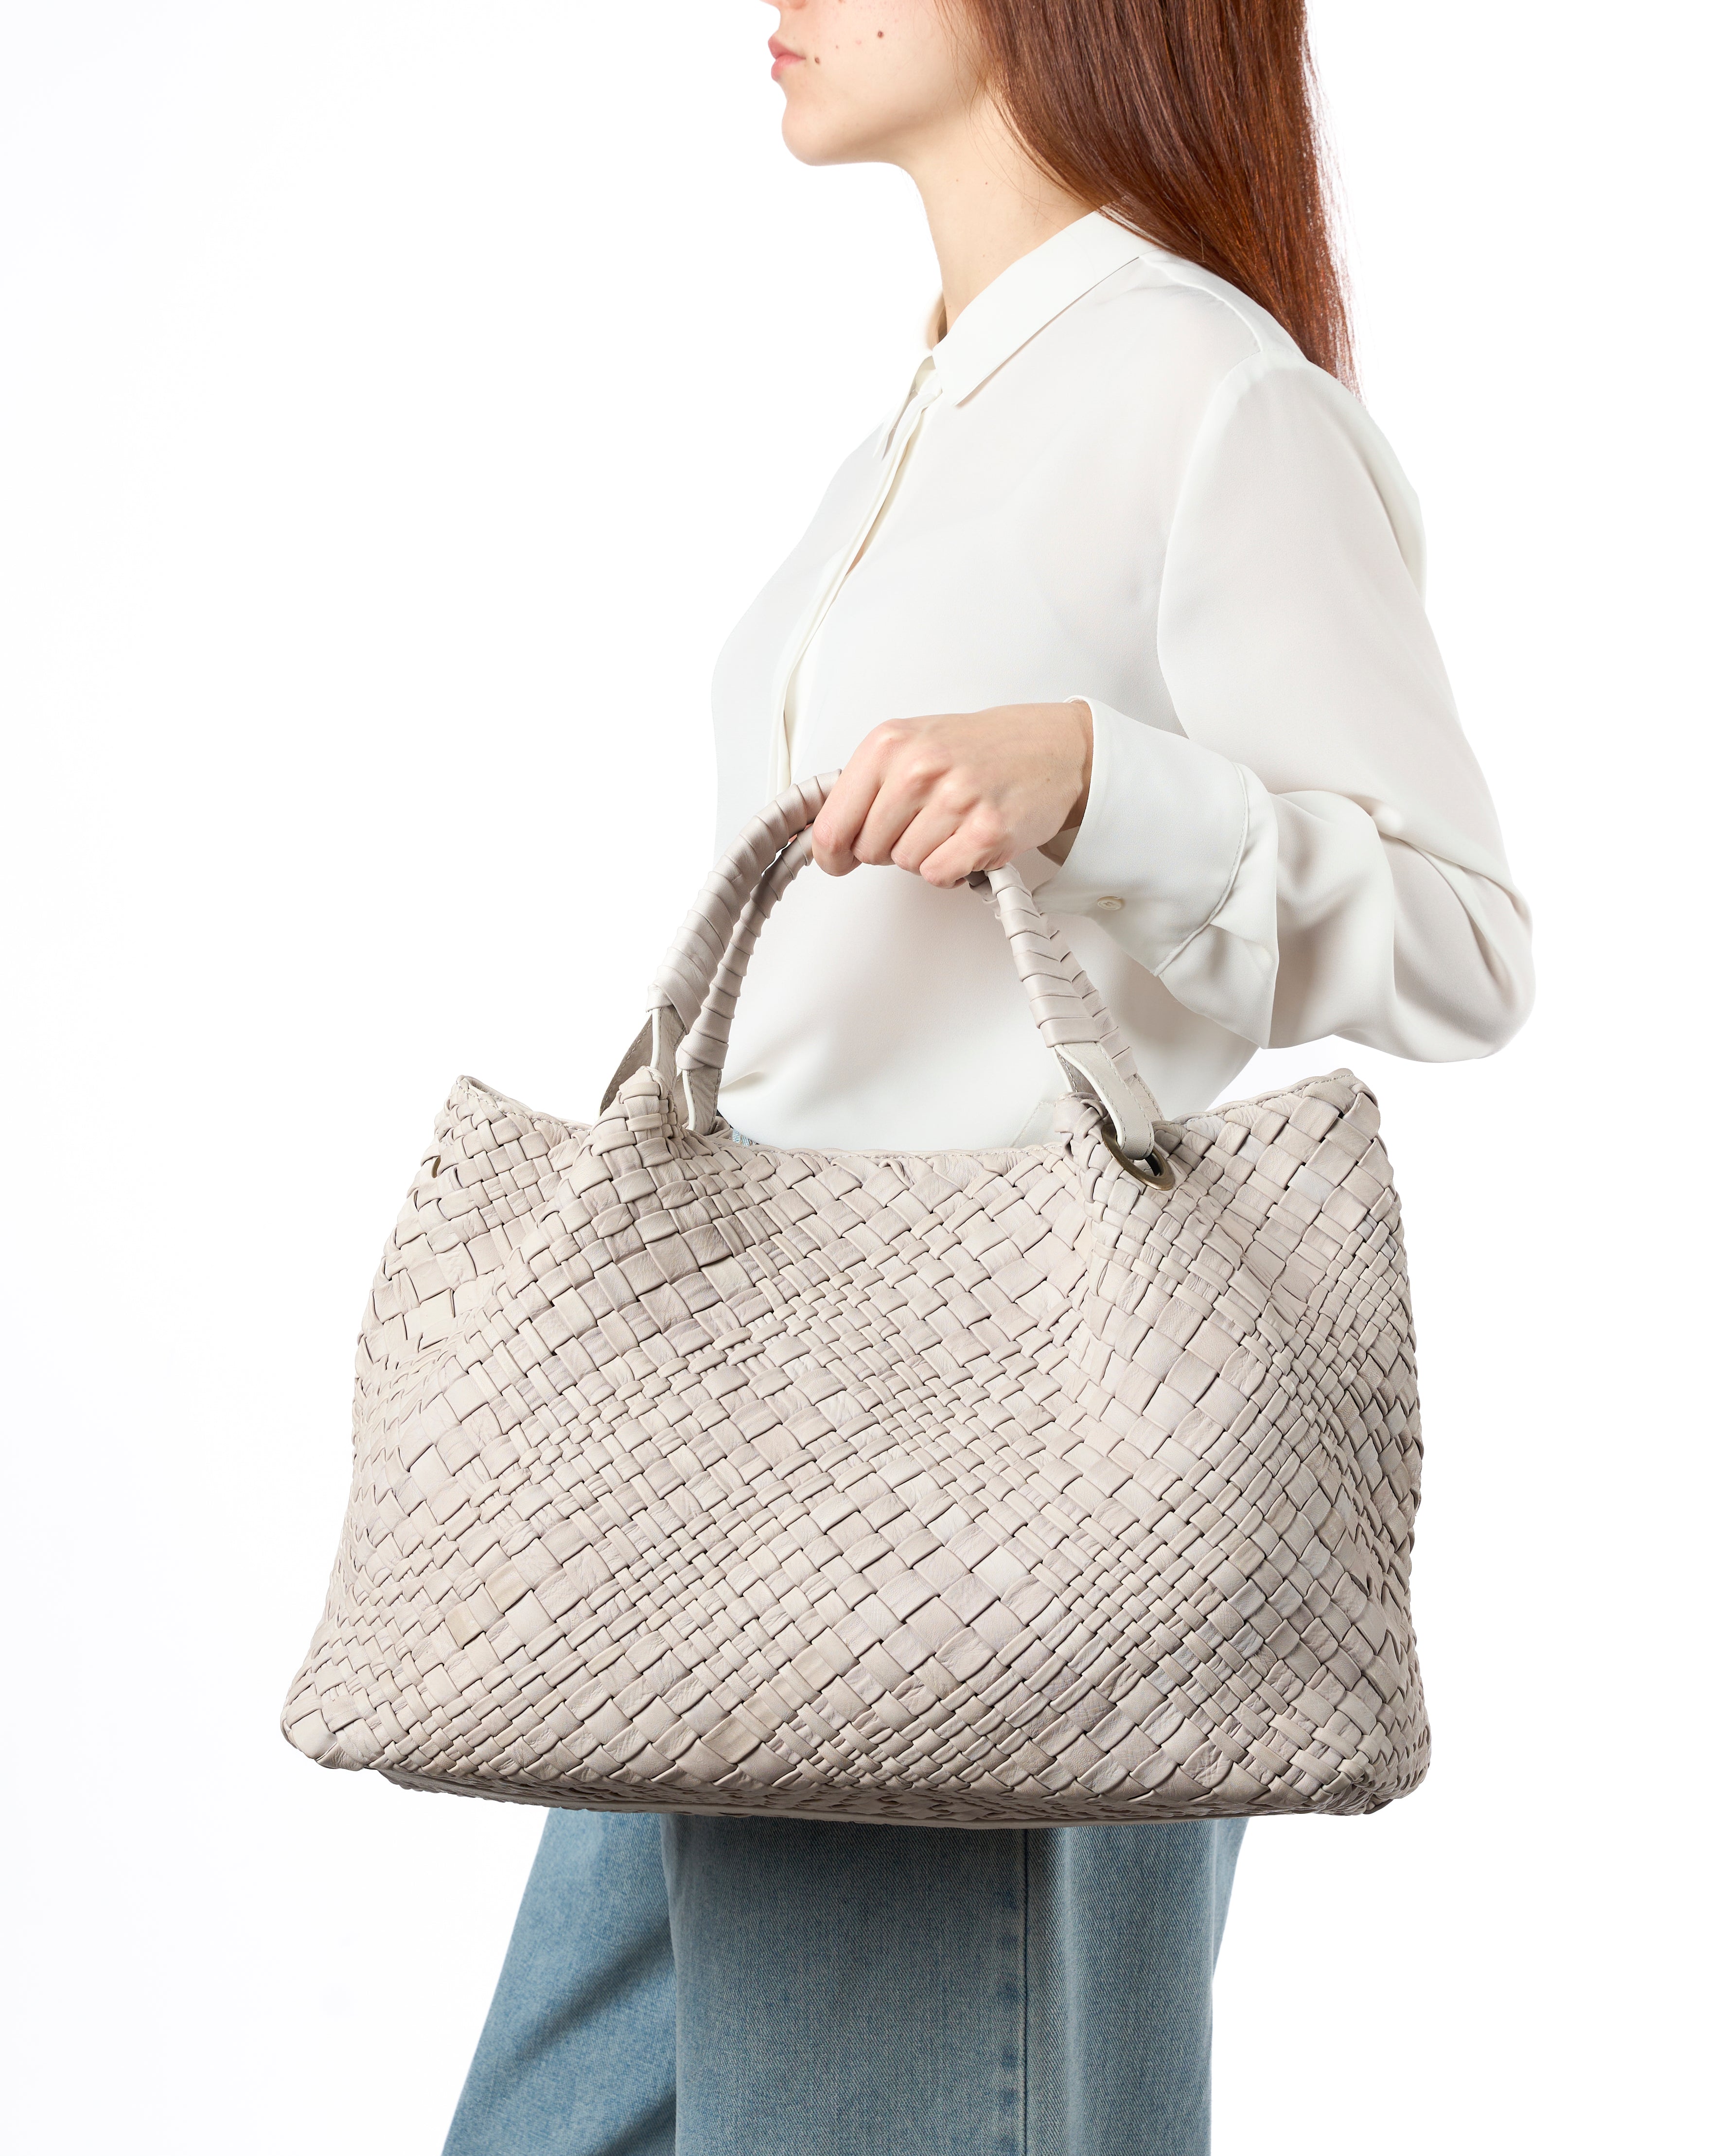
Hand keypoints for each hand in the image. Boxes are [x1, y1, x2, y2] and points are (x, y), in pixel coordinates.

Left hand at [809, 703, 1091, 886]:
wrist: (1051, 747)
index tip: (837, 859)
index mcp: (888, 744)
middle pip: (868, 850)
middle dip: (888, 847)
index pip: (832, 825)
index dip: (831, 853)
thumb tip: (823, 835)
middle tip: (920, 823)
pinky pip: (939, 875)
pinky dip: (951, 868)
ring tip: (951, 824)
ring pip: (905, 864)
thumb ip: (864, 786)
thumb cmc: (979, 749)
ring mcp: (954, 799)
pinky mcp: (986, 831)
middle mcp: (918, 767)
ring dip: (925, 854)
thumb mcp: (910, 746)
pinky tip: (967, 840)